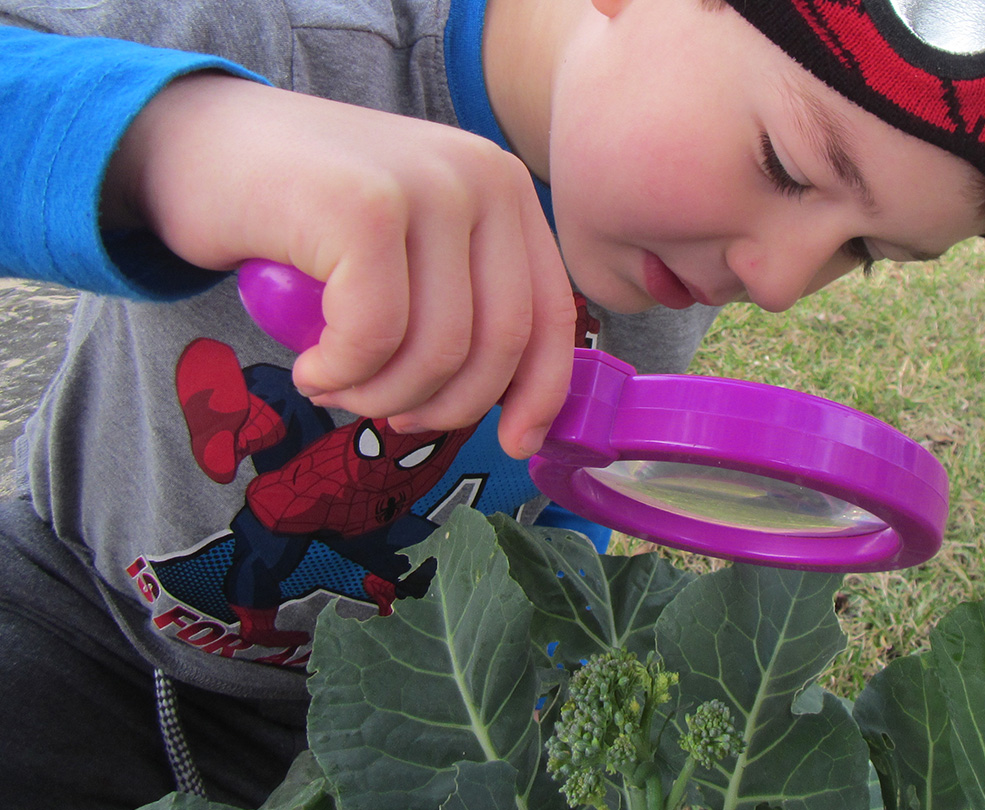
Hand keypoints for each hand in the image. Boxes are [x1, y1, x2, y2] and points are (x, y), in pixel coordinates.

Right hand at [104, 73, 573, 457]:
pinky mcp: (363, 208)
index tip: (515, 443)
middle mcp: (481, 177)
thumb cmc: (302, 216)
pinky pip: (375, 338)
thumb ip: (464, 300)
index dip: (541, 393)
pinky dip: (341, 373)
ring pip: (440, 350)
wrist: (193, 142)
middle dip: (444, 406)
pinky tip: (311, 366)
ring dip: (382, 398)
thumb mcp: (409, 249)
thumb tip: (520, 410)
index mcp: (504, 189)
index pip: (551, 312)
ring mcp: (426, 186)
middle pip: (502, 343)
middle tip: (387, 416)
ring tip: (336, 386)